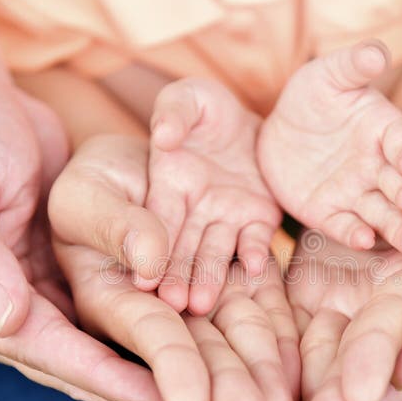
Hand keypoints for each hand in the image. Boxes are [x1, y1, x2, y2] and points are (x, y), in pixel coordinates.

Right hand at [0, 73, 167, 400]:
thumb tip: (8, 321)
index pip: (41, 350)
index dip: (101, 377)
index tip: (159, 398)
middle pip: (72, 364)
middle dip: (131, 390)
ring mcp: (27, 292)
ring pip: (91, 344)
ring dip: (141, 368)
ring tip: (198, 387)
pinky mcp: (53, 273)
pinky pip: (99, 311)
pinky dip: (136, 328)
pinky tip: (181, 339)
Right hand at [51, 135, 299, 400]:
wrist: (138, 155)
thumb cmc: (91, 176)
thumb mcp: (85, 194)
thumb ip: (109, 226)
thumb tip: (151, 265)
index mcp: (110, 300)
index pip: (142, 337)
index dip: (167, 370)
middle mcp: (159, 312)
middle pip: (193, 356)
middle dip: (225, 391)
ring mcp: (198, 297)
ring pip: (232, 337)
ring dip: (261, 374)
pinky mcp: (232, 274)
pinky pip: (260, 304)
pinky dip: (280, 333)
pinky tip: (303, 366)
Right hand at [146, 78, 281, 314]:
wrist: (248, 117)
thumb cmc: (205, 107)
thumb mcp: (186, 98)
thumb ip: (172, 111)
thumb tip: (165, 136)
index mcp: (166, 187)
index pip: (156, 220)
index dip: (147, 246)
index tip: (142, 275)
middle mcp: (194, 210)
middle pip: (184, 245)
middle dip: (177, 274)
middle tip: (174, 303)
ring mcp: (228, 216)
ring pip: (216, 250)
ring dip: (209, 276)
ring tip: (204, 303)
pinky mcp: (259, 217)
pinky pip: (255, 239)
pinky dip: (252, 253)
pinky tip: (252, 267)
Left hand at [259, 41, 401, 256]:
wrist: (279, 131)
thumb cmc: (312, 96)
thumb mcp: (328, 75)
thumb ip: (354, 64)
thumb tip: (377, 53)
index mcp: (387, 131)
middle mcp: (379, 167)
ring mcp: (357, 194)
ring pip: (383, 215)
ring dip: (399, 229)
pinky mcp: (331, 215)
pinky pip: (346, 227)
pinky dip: (356, 235)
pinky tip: (364, 241)